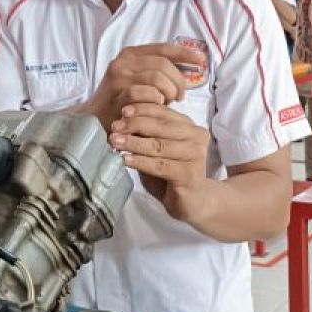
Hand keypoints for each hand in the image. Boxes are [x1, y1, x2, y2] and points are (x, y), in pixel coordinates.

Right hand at [84, 43, 205, 131]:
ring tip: (166, 103)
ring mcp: (118, 75)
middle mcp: (124, 60)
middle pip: (164, 64)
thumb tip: (188, 70)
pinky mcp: (115, 92)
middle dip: (177, 82)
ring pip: (157, 77)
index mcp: (132, 54)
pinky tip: (157, 106)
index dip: (185, 54)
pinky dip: (155, 100)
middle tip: (179, 97)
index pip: (164, 48)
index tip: (201, 61)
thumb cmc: (122, 102)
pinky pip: (144, 92)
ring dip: (168, 93)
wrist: (93, 120)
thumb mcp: (140, 81)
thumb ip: (159, 73)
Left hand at [109, 103, 210, 221]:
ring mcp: (196, 155)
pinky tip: (125, 159)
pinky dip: (141, 161)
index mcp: (190, 126)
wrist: (193, 202)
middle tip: (114, 127)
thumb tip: (121, 123)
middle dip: (135, 125)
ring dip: (134, 143)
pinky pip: (160, 165)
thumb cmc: (172, 174)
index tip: (122, 111)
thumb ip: (147, 136)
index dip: (143, 109)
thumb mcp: (158, 150)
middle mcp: (197, 137)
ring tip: (115, 142)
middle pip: (161, 126)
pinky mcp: (189, 174)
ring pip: (159, 145)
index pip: (164, 112)